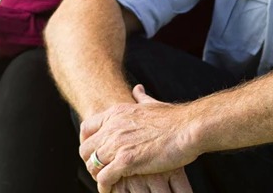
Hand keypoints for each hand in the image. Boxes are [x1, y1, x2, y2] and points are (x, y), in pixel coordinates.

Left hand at [80, 85, 196, 190]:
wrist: (188, 128)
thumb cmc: (174, 118)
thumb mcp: (152, 103)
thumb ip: (141, 98)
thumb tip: (137, 89)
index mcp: (116, 114)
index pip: (86, 128)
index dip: (86, 142)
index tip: (92, 152)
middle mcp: (112, 128)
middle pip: (85, 148)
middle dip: (90, 161)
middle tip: (99, 170)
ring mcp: (118, 144)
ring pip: (92, 165)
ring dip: (96, 176)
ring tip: (105, 183)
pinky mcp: (126, 161)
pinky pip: (103, 178)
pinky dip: (104, 186)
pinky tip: (109, 190)